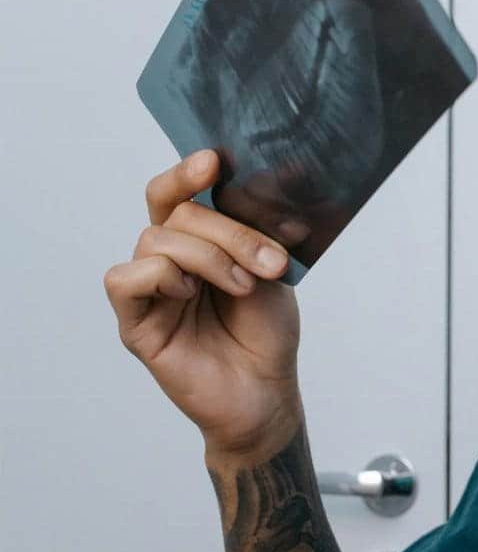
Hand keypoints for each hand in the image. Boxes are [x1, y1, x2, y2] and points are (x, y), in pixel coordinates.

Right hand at [103, 149, 303, 458]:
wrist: (268, 390)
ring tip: (243, 287)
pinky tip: (190, 293)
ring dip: (209, 257)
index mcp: (199, 240)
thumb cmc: (267, 332)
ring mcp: (150, 289)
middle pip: (177, 213)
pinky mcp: (135, 323)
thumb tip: (276, 173)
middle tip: (269, 262)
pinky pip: (125, 279)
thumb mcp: (274, 268)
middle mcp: (169, 258)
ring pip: (156, 240)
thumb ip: (262, 227)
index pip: (178, 192)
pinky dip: (161, 276)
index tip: (215, 161)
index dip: (189, 172)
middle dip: (229, 232)